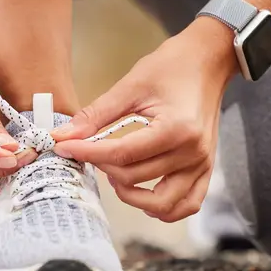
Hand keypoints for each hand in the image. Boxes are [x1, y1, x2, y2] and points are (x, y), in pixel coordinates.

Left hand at [52, 19, 237, 221]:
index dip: (88, 153)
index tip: (64, 148)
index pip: (122, 154)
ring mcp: (202, 164)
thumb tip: (63, 136)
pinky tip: (143, 195)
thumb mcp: (131, 86)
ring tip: (115, 174)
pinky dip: (164, 209)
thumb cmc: (172, 67)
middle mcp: (192, 152)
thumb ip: (96, 115)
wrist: (208, 60)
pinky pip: (187, 204)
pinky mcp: (206, 169)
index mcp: (176, 128)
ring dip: (132, 196)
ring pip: (161, 203)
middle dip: (104, 167)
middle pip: (136, 177)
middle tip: (88, 152)